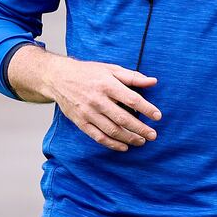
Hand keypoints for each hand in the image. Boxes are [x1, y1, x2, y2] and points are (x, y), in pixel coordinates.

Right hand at [43, 56, 161, 151]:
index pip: (132, 99)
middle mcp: (98, 100)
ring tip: (141, 141)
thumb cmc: (88, 72)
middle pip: (123, 118)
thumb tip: (153, 81)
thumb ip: (132, 77)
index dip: (147, 109)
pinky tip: (124, 147)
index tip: (158, 116)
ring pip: (112, 130)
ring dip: (129, 138)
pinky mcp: (81, 122)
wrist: (58, 78)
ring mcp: (88, 113)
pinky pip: (98, 137)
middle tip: (153, 135)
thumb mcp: (110, 69)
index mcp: (107, 85)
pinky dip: (112, 144)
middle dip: (140, 129)